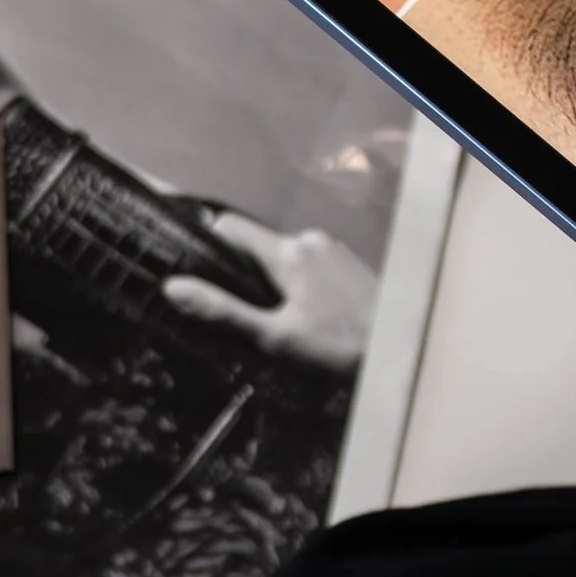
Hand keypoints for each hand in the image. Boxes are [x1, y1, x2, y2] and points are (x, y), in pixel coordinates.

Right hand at [165, 209, 376, 368]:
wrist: (400, 350)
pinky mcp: (346, 263)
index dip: (209, 245)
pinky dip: (297, 283)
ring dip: (273, 281)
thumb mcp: (275, 336)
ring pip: (282, 256)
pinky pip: (307, 264)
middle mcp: (310, 239)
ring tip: (279, 318)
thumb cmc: (341, 346)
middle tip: (244, 311)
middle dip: (244, 273)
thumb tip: (175, 288)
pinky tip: (306, 313)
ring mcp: (331, 249)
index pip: (230, 226)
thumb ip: (224, 311)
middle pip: (256, 245)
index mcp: (288, 251)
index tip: (200, 272)